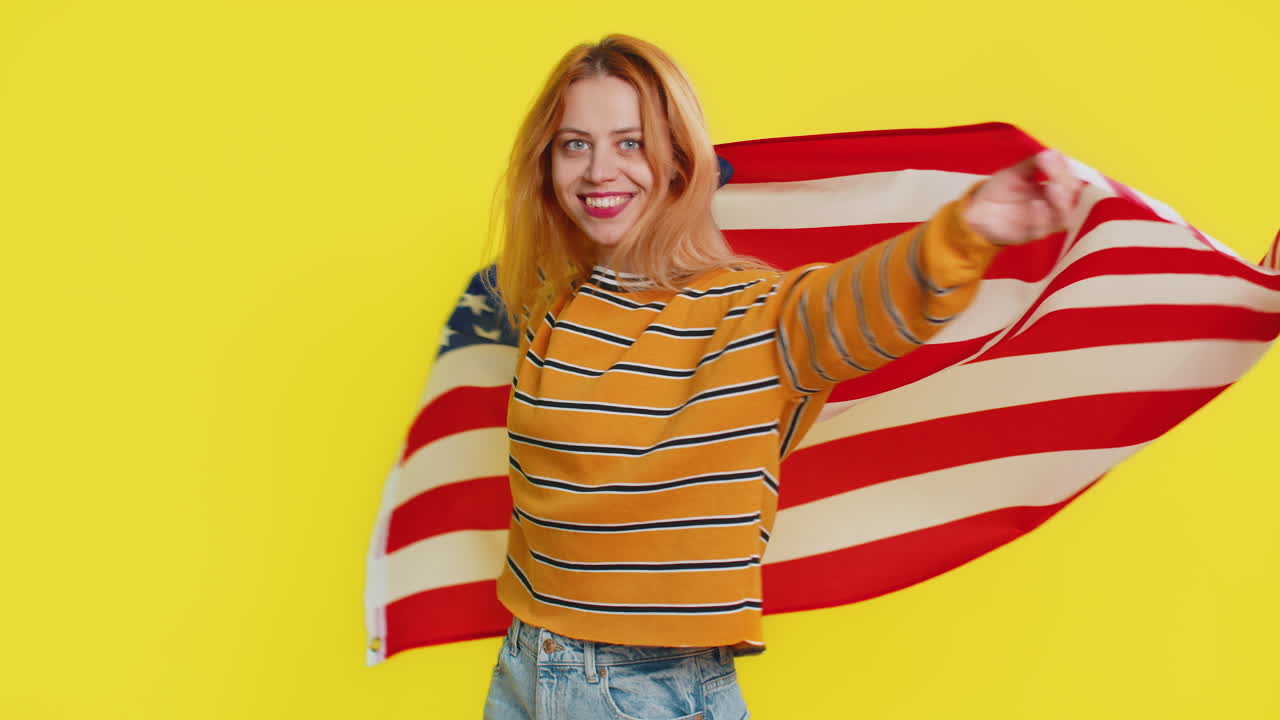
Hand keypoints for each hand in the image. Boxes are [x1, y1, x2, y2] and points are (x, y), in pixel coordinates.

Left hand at [963, 149, 1082, 245]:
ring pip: (1063, 218)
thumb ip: (1034, 163)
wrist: (978, 210)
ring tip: (1052, 187)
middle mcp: (1051, 207)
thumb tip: (1053, 152)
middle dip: (1067, 187)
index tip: (1054, 157)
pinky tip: (1036, 204)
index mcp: (1052, 190)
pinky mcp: (1030, 234)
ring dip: (1060, 204)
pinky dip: (1041, 217)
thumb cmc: (1000, 190)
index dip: (1065, 170)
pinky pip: (1041, 230)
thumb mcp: (1015, 172)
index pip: (1069, 181)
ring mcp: (1042, 222)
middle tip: (1057, 176)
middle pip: (1070, 201)